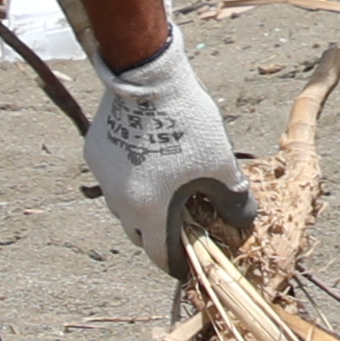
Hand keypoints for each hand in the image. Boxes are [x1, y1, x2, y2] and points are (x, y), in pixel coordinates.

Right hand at [79, 38, 252, 274]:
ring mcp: (103, 178)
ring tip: (166, 189)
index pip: (160, 256)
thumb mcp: (221, 165)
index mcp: (148, 212)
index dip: (178, 263)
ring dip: (143, 206)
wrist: (148, 77)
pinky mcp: (95, 153)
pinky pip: (113, 178)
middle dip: (160, 234)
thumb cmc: (188, 125)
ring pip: (124, 206)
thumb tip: (244, 221)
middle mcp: (119, 202)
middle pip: (140, 233)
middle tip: (182, 222)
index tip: (190, 260)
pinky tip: (148, 160)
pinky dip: (130, 178)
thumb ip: (233, 200)